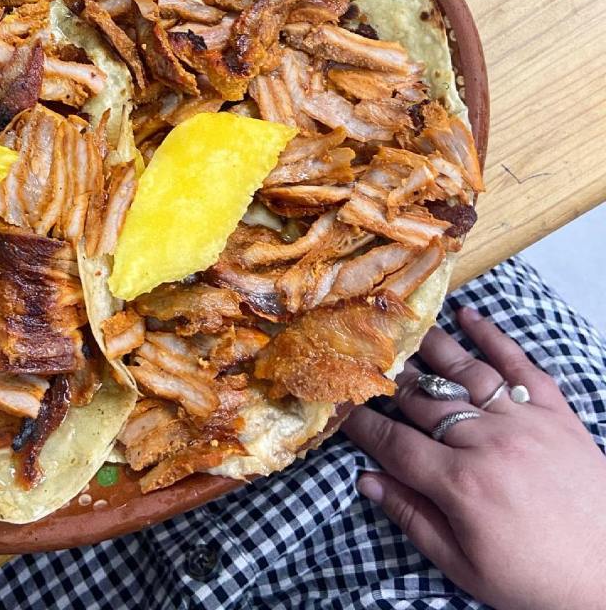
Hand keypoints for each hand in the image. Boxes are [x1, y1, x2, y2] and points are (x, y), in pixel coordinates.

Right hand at [342, 306, 605, 609]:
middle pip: (424, 399)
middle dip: (387, 382)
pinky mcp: (556, 414)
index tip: (340, 409)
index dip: (361, 424)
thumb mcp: (464, 566)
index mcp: (461, 484)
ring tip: (402, 331)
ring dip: (430, 349)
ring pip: (465, 372)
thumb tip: (366, 480)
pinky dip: (494, 337)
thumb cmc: (536, 581)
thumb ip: (412, 517)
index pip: (394, 442)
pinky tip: (468, 316)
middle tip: (364, 365)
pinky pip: (520, 365)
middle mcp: (488, 443)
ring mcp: (525, 422)